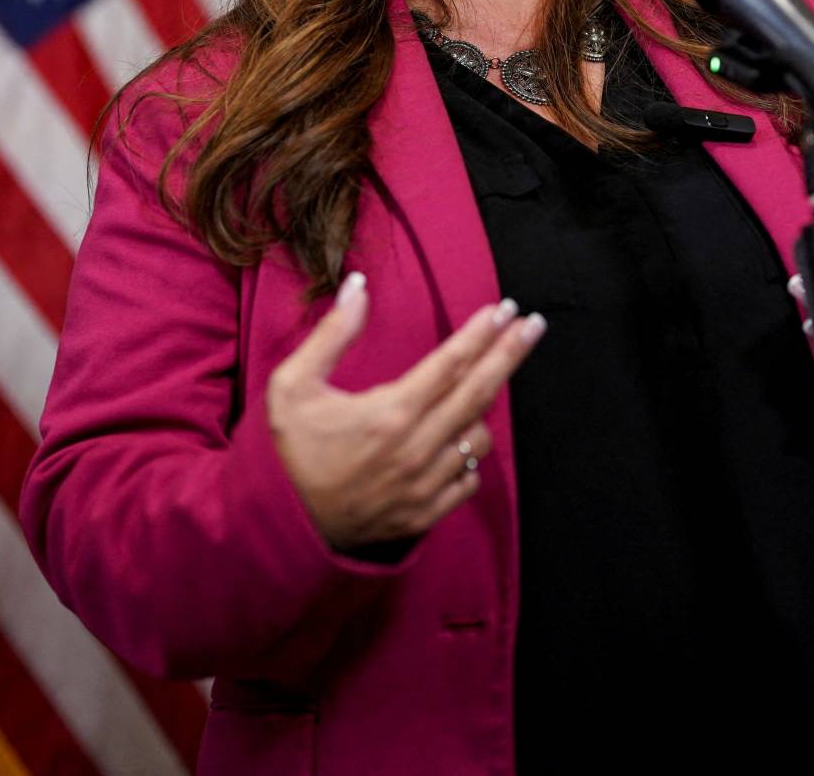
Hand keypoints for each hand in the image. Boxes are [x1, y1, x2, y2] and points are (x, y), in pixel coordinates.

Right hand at [266, 272, 545, 549]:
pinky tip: (461, 440)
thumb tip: (358, 286)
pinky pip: (468, 480)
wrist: (278, 528)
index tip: (506, 308)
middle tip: (534, 324)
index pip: (451, 363)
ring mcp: (424, 486)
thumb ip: (331, 334)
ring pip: (478, 438)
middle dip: (511, 354)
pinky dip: (469, 458)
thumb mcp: (292, 385)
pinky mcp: (424, 515)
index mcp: (389, 413)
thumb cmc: (286, 452)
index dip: (482, 333)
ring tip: (477, 386)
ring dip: (483, 409)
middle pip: (479, 393)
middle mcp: (416, 449)